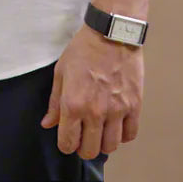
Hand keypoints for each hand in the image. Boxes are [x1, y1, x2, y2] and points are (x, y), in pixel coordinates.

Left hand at [40, 24, 143, 159]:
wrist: (111, 32)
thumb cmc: (84, 49)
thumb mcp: (61, 71)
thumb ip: (55, 102)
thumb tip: (48, 123)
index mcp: (73, 104)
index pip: (68, 143)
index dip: (66, 144)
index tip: (68, 137)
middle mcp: (95, 112)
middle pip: (90, 151)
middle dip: (84, 146)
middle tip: (85, 135)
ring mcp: (117, 110)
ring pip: (111, 146)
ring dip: (104, 141)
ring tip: (101, 129)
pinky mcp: (134, 105)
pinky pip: (130, 134)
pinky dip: (123, 134)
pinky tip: (117, 124)